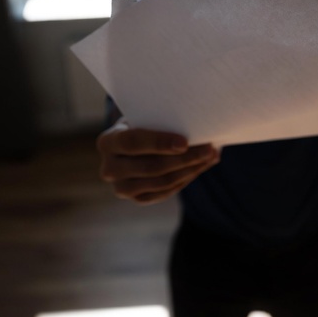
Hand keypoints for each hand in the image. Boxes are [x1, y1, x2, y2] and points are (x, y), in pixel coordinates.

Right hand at [95, 121, 220, 204]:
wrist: (132, 145)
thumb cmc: (142, 124)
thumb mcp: (144, 118)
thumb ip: (162, 120)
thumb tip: (198, 125)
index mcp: (107, 142)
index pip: (133, 142)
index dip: (159, 143)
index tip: (184, 142)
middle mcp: (109, 169)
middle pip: (151, 166)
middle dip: (184, 158)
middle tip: (209, 148)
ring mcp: (122, 188)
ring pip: (161, 182)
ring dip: (190, 169)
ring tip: (211, 156)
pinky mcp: (137, 198)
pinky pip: (166, 192)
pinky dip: (186, 178)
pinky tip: (201, 166)